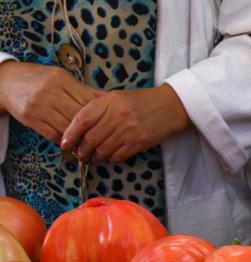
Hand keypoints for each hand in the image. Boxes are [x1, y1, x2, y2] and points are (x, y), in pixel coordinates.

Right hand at [0, 61, 99, 142]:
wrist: (5, 81)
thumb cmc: (39, 79)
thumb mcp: (61, 77)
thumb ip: (83, 89)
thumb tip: (107, 99)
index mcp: (61, 79)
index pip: (87, 100)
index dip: (100, 114)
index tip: (108, 122)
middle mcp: (50, 92)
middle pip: (79, 115)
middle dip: (91, 128)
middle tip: (101, 136)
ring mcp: (39, 106)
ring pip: (67, 127)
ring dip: (79, 137)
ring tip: (89, 143)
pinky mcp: (30, 119)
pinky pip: (53, 134)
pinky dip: (65, 140)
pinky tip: (72, 142)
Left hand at [61, 84, 190, 162]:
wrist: (169, 107)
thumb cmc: (141, 101)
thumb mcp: (117, 97)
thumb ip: (98, 108)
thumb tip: (78, 126)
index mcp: (109, 101)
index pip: (82, 119)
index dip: (70, 134)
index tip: (64, 143)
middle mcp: (117, 115)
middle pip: (90, 138)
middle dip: (82, 150)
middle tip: (80, 154)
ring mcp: (128, 130)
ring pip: (102, 150)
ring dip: (95, 157)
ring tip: (93, 157)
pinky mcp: (138, 143)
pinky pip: (117, 156)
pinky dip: (110, 159)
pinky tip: (109, 156)